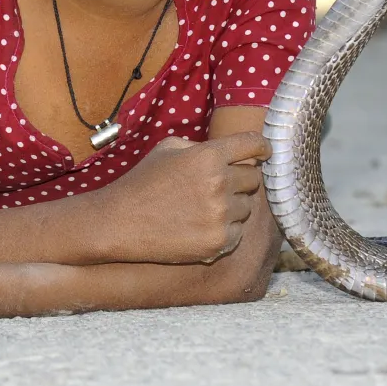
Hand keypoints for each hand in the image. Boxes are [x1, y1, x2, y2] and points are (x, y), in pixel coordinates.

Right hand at [96, 132, 269, 264]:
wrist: (121, 222)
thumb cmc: (143, 181)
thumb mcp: (168, 148)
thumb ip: (202, 145)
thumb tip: (229, 150)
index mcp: (209, 155)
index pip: (253, 144)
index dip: (262, 146)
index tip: (265, 152)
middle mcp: (220, 183)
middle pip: (254, 178)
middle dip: (239, 180)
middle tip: (216, 187)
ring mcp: (221, 215)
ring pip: (247, 207)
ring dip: (233, 207)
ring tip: (202, 209)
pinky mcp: (219, 242)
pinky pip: (239, 232)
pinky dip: (226, 230)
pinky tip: (201, 227)